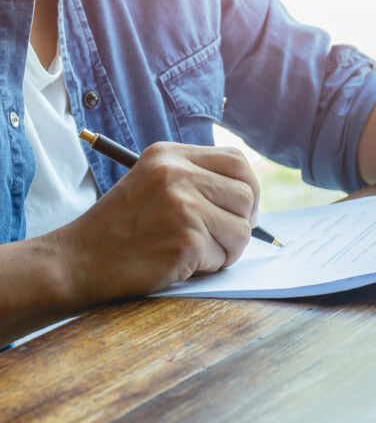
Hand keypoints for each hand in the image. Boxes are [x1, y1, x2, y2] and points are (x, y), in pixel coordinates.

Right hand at [51, 142, 260, 304]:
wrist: (77, 262)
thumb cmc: (120, 229)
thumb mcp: (153, 184)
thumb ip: (195, 179)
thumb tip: (250, 196)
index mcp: (169, 155)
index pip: (237, 161)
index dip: (249, 187)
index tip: (241, 209)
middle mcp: (177, 174)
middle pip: (247, 195)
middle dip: (242, 222)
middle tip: (222, 238)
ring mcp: (182, 207)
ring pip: (242, 229)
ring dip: (227, 249)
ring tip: (196, 252)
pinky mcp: (186, 240)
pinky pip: (225, 257)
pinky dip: (210, 267)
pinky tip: (181, 263)